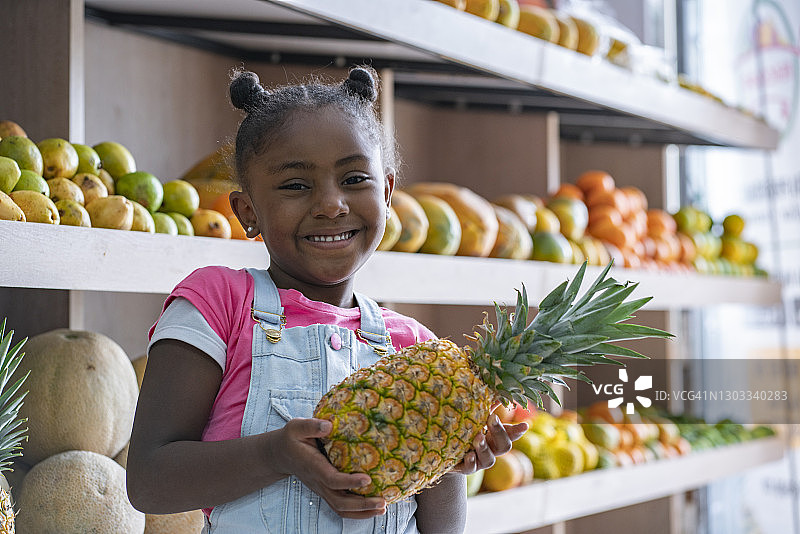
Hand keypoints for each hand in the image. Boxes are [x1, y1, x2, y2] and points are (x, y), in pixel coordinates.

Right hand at [271, 418, 386, 518]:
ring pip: (341, 508)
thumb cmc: (291, 439)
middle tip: (381, 501)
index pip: (331, 479)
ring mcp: (322, 489)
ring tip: (381, 507)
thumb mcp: (296, 427)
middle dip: (361, 504)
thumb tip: (329, 425)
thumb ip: (312, 426)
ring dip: (362, 511)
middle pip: (339, 501)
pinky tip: (372, 507)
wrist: (281, 454)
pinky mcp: (326, 490)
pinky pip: (341, 507)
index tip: (367, 478)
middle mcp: (318, 481)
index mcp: (313, 466)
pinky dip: (357, 512)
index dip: (349, 481)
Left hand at [452, 412, 527, 474]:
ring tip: (478, 438)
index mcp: (495, 438)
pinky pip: (471, 468)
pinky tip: (469, 455)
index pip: (510, 434)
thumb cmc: (465, 432)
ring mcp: (480, 461)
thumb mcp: (475, 420)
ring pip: (489, 459)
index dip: (517, 430)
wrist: (446, 454)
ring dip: (484, 447)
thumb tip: (497, 392)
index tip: (524, 425)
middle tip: (492, 418)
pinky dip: (471, 462)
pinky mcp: (466, 468)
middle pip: (504, 446)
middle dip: (499, 432)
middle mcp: (492, 451)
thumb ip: (487, 408)